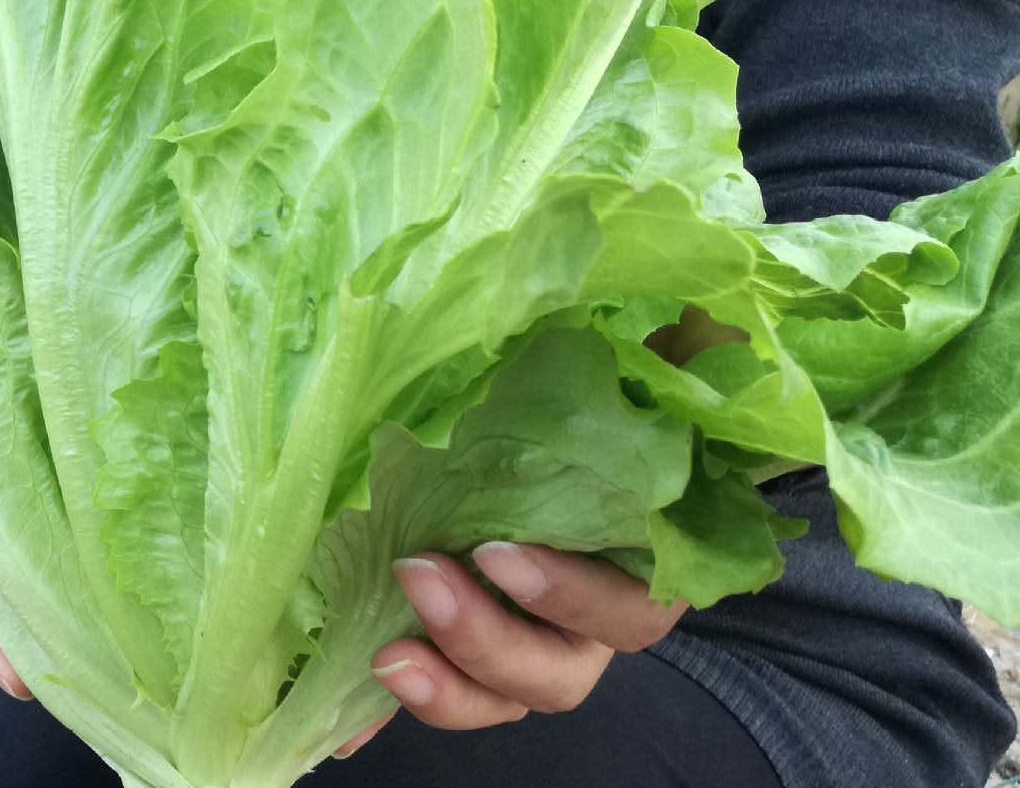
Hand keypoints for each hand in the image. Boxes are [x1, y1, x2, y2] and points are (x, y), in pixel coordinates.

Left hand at [333, 301, 738, 758]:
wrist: (547, 437)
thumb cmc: (593, 406)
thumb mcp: (628, 375)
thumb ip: (665, 359)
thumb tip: (701, 315)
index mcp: (637, 566)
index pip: (630, 609)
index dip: (571, 594)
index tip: (501, 551)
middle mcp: (586, 627)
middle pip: (559, 673)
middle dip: (487, 637)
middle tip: (421, 575)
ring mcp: (524, 650)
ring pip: (500, 699)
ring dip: (444, 686)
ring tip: (385, 654)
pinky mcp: (463, 658)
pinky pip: (436, 697)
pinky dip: (389, 717)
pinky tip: (343, 729)